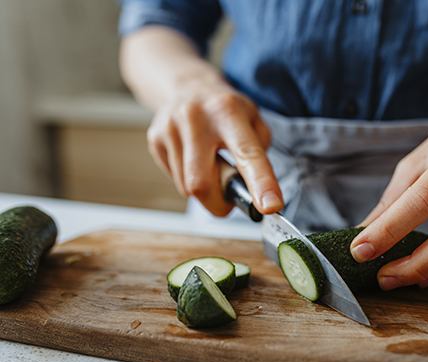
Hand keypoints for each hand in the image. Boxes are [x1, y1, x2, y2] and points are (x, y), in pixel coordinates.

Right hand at [147, 80, 283, 215]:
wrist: (188, 86)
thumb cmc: (227, 110)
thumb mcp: (254, 120)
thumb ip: (259, 155)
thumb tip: (257, 193)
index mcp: (228, 111)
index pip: (247, 153)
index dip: (260, 182)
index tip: (269, 206)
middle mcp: (196, 117)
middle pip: (202, 183)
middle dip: (218, 203)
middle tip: (229, 199)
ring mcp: (171, 127)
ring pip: (187, 187)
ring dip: (204, 190)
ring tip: (210, 166)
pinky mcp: (155, 138)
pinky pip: (174, 179)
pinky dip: (188, 179)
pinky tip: (193, 160)